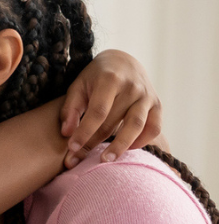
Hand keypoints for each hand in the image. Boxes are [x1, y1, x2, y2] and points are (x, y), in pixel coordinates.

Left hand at [61, 49, 161, 167]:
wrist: (123, 62)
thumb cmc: (95, 77)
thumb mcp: (78, 85)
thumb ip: (71, 108)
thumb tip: (67, 133)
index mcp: (110, 80)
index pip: (97, 111)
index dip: (84, 131)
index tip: (71, 148)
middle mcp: (132, 87)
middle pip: (112, 122)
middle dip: (93, 143)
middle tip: (77, 161)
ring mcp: (147, 96)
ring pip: (136, 126)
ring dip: (121, 145)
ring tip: (106, 160)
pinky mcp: (157, 105)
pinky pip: (154, 127)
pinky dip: (143, 141)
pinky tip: (128, 149)